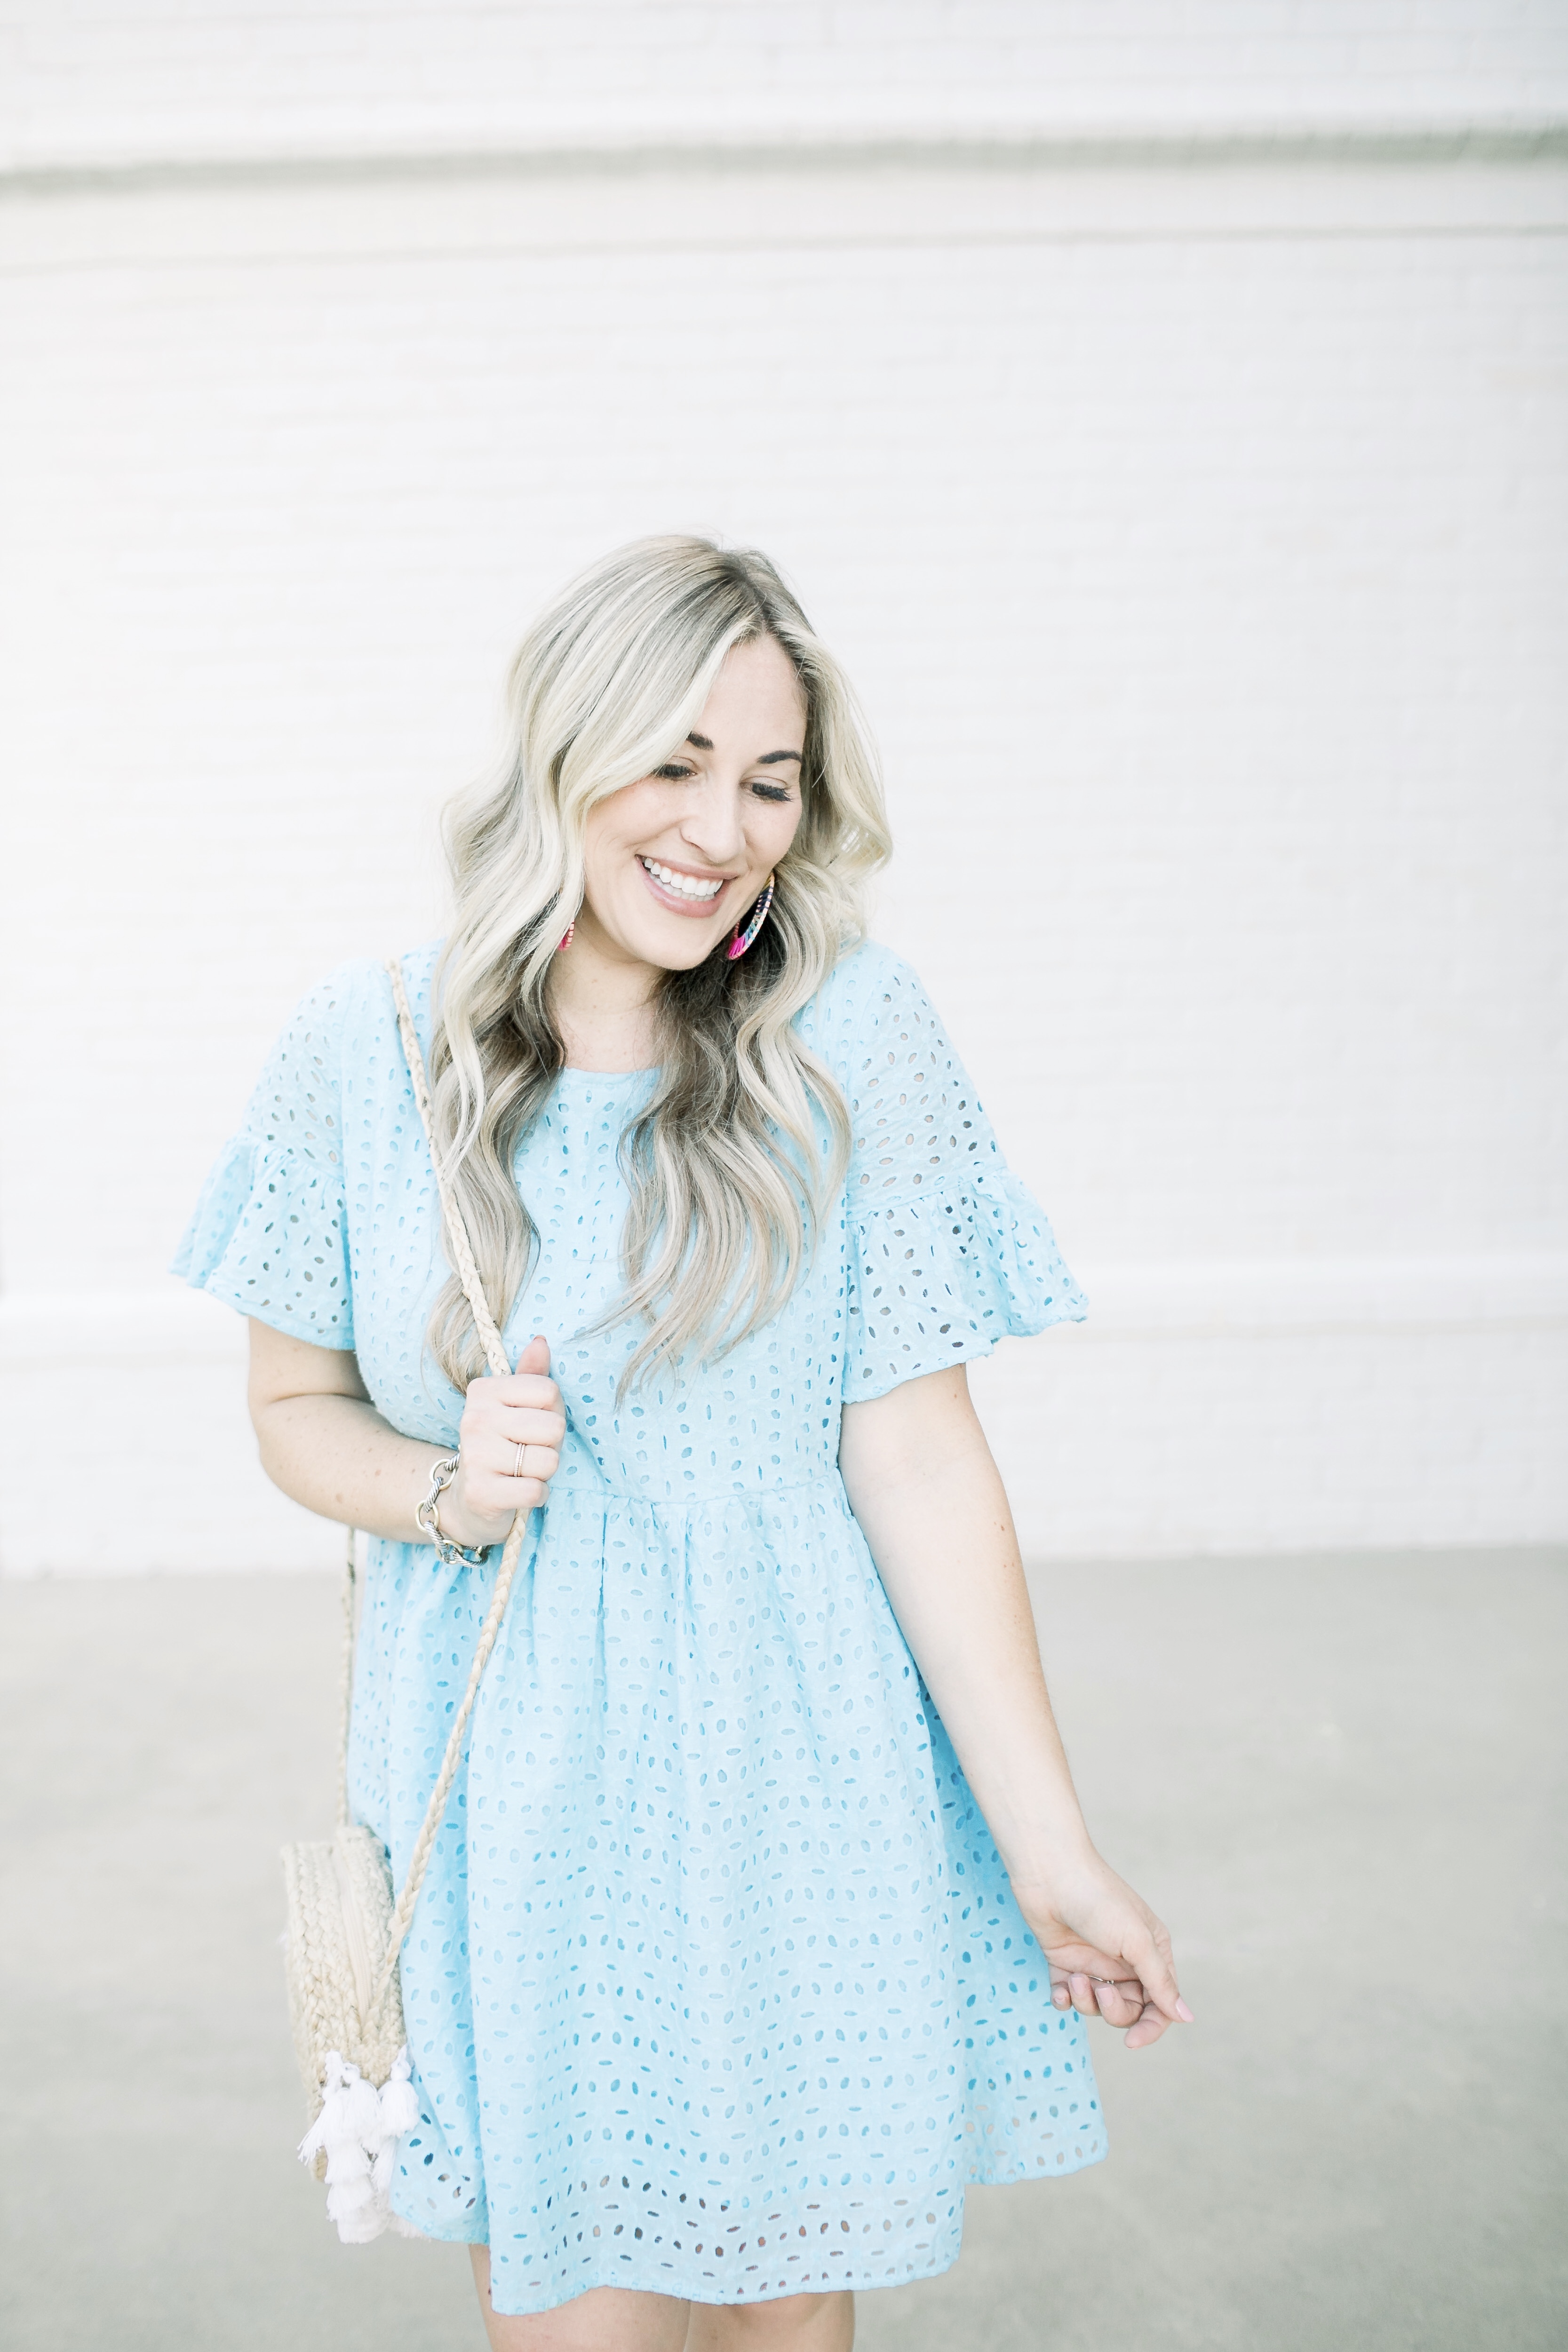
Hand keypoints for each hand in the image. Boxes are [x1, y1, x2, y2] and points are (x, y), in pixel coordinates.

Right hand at [445, 1335, 564, 1546]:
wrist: (467, 1500)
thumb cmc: (501, 1447)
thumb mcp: (515, 1407)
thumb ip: (530, 1376)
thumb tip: (541, 1342)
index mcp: (483, 1391)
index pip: (549, 1391)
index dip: (552, 1413)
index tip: (531, 1425)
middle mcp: (474, 1419)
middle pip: (553, 1427)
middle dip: (550, 1445)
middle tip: (527, 1452)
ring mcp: (475, 1457)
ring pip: (548, 1461)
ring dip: (543, 1473)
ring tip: (521, 1471)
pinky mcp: (481, 1493)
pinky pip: (535, 1491)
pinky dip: (536, 1496)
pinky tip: (517, 1491)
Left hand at [1010, 1849, 1193, 2050]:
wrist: (1049, 1873)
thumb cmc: (1098, 1900)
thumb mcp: (1136, 1941)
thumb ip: (1160, 1982)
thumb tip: (1186, 2017)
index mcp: (1151, 1952)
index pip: (1160, 2004)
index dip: (1150, 2027)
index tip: (1133, 2042)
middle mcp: (1124, 1960)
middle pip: (1127, 2010)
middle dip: (1113, 2010)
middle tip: (1100, 1991)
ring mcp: (1094, 1961)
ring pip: (1096, 2006)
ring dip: (1085, 2000)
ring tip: (1074, 1978)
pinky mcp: (1065, 1962)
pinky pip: (1068, 1997)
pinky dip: (1063, 1999)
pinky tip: (1059, 1989)